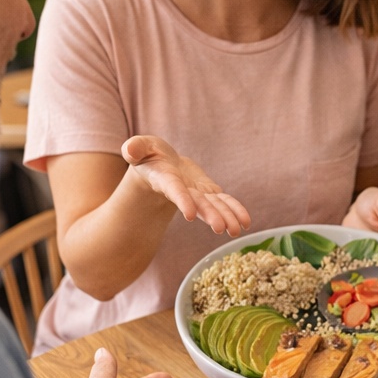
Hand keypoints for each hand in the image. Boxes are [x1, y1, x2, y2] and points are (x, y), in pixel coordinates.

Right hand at [121, 135, 250, 234]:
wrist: (160, 164)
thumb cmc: (147, 155)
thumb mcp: (139, 148)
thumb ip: (135, 148)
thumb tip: (129, 151)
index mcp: (165, 180)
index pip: (174, 190)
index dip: (182, 200)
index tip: (189, 213)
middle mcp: (183, 191)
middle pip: (198, 204)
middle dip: (210, 215)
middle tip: (221, 228)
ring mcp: (196, 193)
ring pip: (214, 205)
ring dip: (227, 217)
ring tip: (238, 230)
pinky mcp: (207, 191)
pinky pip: (224, 201)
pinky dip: (235, 209)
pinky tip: (247, 222)